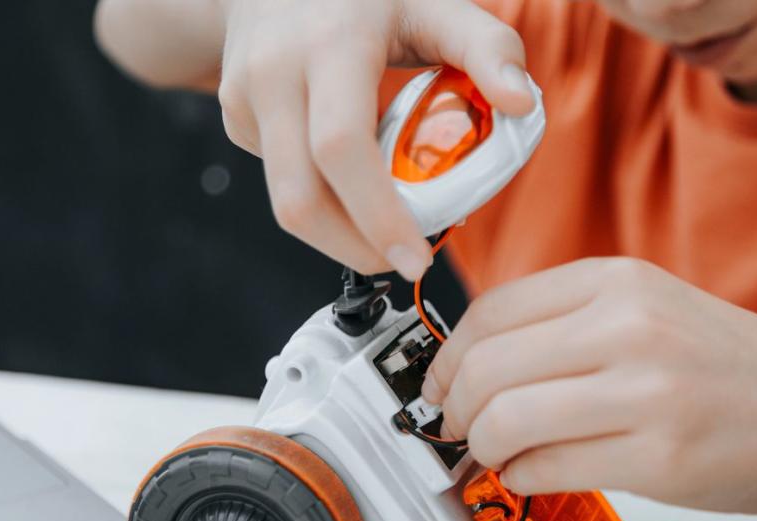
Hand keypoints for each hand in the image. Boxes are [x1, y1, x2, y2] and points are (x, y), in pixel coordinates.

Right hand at [216, 0, 535, 279]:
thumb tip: (522, 104)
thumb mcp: (433, 3)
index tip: (414, 255)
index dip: (376, 214)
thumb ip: (487, 46)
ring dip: (338, 231)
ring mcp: (245, 97)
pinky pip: (279, 178)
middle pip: (299, 198)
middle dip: (354, 248)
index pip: (341, 148)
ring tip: (385, 226)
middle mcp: (275, 73)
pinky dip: (321, 194)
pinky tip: (349, 173)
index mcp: (330, 45)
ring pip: (286, 200)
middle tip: (403, 260)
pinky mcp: (234, 116)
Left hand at [421, 258, 756, 513]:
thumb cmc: (731, 365)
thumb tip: (475, 366)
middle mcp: (628, 328)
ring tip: (495, 456)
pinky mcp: (659, 459)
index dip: (446, 359)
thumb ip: (566, 324)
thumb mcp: (649, 307)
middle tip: (458, 429)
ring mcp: (646, 393)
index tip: (439, 386)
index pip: (490, 313)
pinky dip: (522, 478)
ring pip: (506, 421)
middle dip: (454, 410)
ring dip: (483, 449)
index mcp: (617, 282)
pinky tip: (535, 475)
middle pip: (485, 368)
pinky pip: (547, 470)